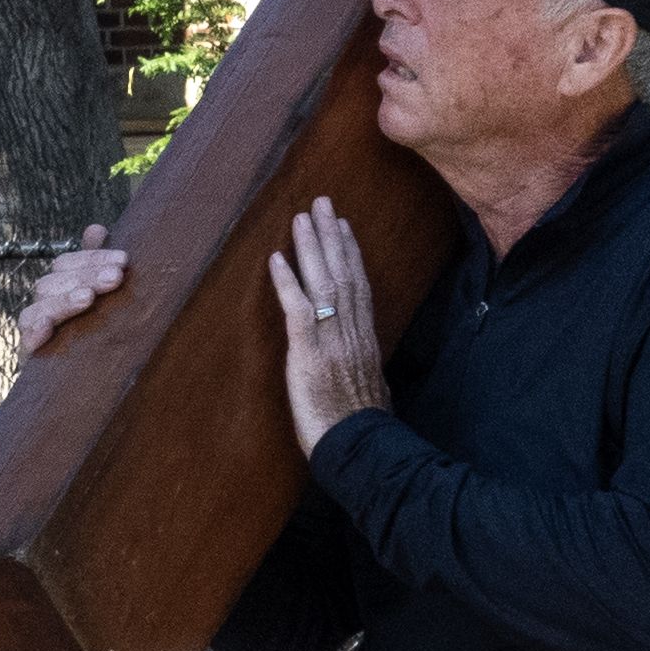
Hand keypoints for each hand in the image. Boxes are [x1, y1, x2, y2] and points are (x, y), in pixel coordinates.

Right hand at [12, 220, 127, 356]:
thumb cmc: (93, 339)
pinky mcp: (31, 361)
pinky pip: (25, 345)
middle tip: (116, 277)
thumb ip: (95, 265)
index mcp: (58, 289)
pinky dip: (33, 335)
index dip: (91, 258)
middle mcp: (42, 308)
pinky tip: (45, 329)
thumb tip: (95, 228)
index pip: (66, 264)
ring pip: (37, 309)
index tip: (123, 260)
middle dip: (85, 276)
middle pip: (52, 282)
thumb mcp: (100, 300)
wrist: (77, 392)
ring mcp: (34, 334)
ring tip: (88, 299)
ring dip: (63, 301)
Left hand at [268, 196, 389, 452]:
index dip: (350, 253)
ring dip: (311, 247)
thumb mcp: (372, 392)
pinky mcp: (310, 354)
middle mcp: (352, 332)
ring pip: (324, 282)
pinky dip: (287, 282)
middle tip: (322, 202)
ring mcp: (332, 341)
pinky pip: (298, 310)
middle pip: (344, 273)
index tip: (343, 226)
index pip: (360, 286)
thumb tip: (368, 371)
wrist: (360, 448)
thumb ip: (367, 371)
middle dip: (332, 235)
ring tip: (301, 217)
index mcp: (366, 340)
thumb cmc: (363, 428)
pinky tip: (276, 259)